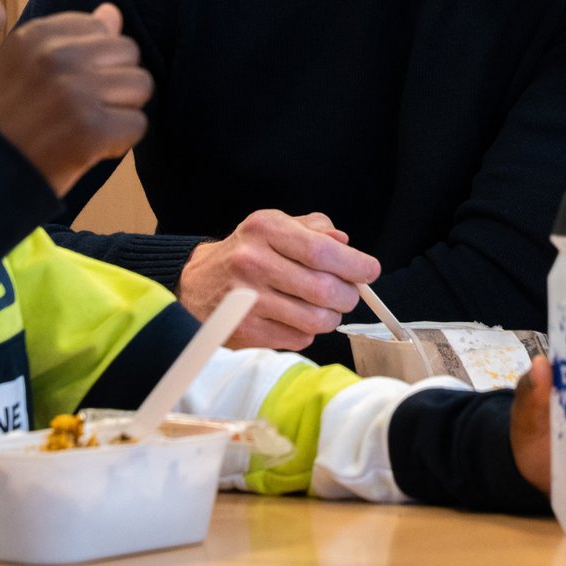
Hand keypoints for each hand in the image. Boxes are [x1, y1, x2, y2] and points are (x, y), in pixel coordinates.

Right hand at [0, 4, 151, 196]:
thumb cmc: (7, 122)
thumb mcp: (26, 67)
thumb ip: (70, 38)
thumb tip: (112, 11)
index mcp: (35, 35)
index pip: (101, 28)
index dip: (93, 61)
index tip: (65, 86)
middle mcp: (55, 56)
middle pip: (128, 53)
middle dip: (114, 83)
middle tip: (80, 110)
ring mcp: (74, 91)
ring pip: (140, 85)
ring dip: (121, 110)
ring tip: (86, 127)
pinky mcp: (91, 128)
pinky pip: (138, 124)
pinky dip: (120, 142)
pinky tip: (89, 148)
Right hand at [179, 211, 379, 350]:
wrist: (195, 284)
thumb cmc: (247, 252)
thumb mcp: (276, 226)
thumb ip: (314, 229)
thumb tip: (345, 244)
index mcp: (265, 230)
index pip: (321, 250)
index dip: (355, 264)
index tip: (370, 271)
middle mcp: (253, 262)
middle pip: (323, 289)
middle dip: (347, 296)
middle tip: (347, 294)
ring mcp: (248, 301)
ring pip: (315, 320)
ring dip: (330, 317)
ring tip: (323, 308)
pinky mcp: (246, 331)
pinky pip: (298, 339)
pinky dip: (308, 332)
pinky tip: (296, 319)